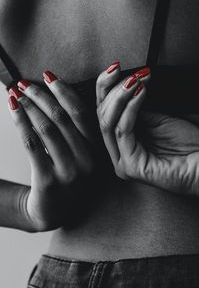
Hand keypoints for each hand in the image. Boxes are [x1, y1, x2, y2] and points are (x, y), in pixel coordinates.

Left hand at [8, 71, 93, 231]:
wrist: (53, 212)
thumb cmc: (65, 177)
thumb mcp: (80, 155)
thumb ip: (75, 130)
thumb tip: (57, 95)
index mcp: (97, 150)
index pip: (81, 113)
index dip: (64, 91)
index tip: (49, 76)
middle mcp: (87, 160)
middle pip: (62, 117)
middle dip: (41, 95)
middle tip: (25, 83)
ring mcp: (69, 171)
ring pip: (47, 128)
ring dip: (29, 106)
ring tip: (16, 94)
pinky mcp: (49, 180)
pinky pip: (32, 143)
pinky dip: (21, 122)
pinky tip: (13, 110)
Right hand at [96, 63, 198, 199]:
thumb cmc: (188, 147)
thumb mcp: (157, 119)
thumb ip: (137, 109)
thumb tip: (125, 87)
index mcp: (122, 144)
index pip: (104, 112)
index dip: (106, 87)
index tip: (115, 68)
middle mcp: (118, 154)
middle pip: (102, 115)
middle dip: (112, 89)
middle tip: (126, 72)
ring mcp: (123, 161)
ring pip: (108, 122)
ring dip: (121, 96)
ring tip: (136, 80)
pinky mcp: (131, 166)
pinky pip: (124, 131)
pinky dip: (131, 108)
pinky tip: (140, 93)